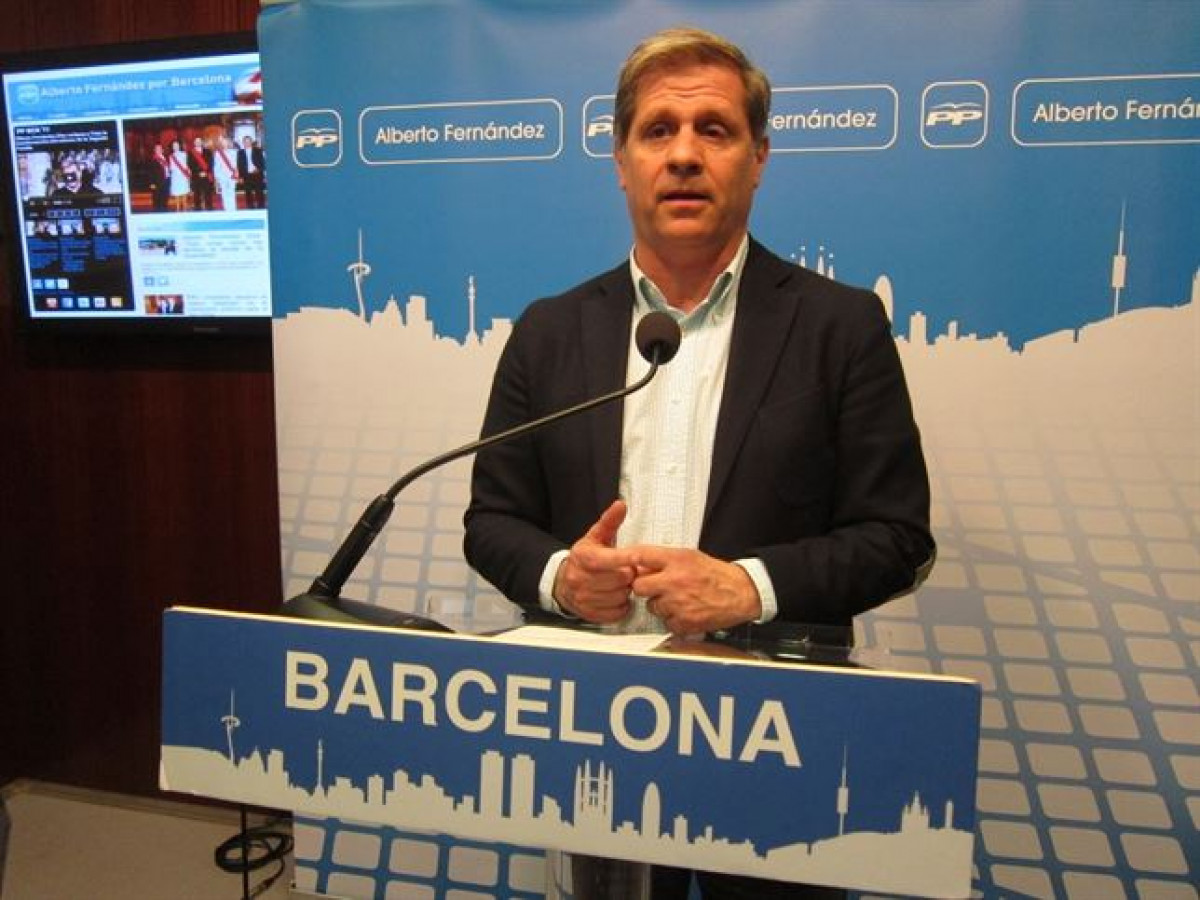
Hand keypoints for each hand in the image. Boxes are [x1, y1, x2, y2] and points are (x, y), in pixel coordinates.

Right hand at [554, 500, 636, 623]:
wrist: (563, 583)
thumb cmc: (584, 559)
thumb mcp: (595, 537)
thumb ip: (609, 521)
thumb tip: (620, 505)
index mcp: (584, 558)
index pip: (613, 560)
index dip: (628, 559)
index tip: (634, 558)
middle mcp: (580, 579)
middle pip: (621, 580)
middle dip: (628, 575)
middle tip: (626, 571)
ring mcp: (584, 599)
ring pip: (620, 597)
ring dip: (624, 591)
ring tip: (619, 584)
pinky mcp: (590, 614)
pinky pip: (616, 613)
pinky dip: (620, 606)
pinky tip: (615, 596)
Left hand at [630, 547, 761, 634]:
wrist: (741, 593)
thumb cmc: (716, 575)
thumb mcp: (690, 556)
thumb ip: (665, 560)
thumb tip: (640, 564)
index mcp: (677, 560)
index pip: (642, 555)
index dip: (627, 558)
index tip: (618, 561)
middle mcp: (675, 580)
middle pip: (639, 586)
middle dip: (645, 588)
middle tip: (658, 587)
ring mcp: (679, 603)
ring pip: (652, 607)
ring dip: (661, 605)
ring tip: (679, 599)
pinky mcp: (684, 622)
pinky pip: (666, 622)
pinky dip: (673, 620)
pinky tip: (686, 611)